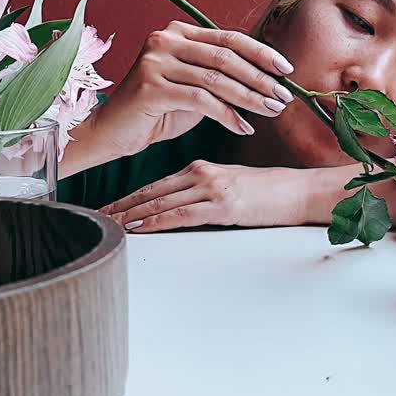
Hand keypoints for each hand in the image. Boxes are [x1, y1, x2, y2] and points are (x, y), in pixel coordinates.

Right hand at [91, 21, 295, 159]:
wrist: (113, 133)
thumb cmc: (156, 113)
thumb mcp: (193, 89)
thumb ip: (220, 79)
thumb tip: (266, 80)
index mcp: (178, 33)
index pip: (229, 38)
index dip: (261, 53)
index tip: (287, 70)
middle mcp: (165, 40)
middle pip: (226, 57)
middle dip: (260, 78)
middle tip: (283, 96)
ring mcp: (155, 61)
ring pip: (216, 79)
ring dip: (250, 97)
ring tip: (271, 111)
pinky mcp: (151, 86)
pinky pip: (201, 100)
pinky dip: (227, 115)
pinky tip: (243, 127)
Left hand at [101, 161, 316, 230]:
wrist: (299, 192)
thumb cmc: (271, 193)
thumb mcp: (231, 185)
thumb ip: (204, 192)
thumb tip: (181, 208)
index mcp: (201, 168)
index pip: (156, 185)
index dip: (129, 197)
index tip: (109, 207)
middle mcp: (201, 174)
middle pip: (151, 192)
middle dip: (120, 205)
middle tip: (96, 215)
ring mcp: (210, 189)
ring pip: (159, 203)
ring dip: (130, 215)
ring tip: (107, 224)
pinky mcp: (221, 206)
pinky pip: (179, 215)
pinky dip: (154, 222)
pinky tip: (138, 227)